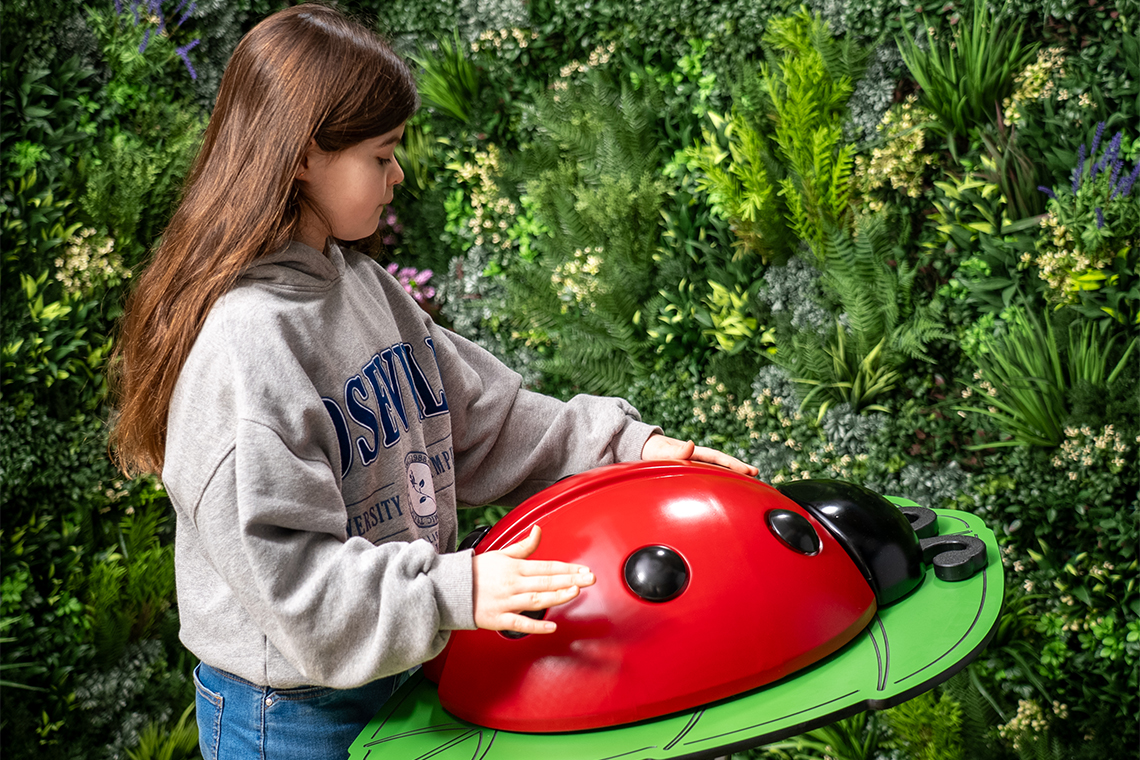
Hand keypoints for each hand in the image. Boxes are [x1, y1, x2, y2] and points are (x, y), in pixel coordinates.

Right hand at [472, 525, 594, 634]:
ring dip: (557, 597)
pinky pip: (520, 623)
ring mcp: (506, 602)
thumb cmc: (477, 572)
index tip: (584, 570)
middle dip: (570, 580)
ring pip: (536, 600)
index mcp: (514, 568)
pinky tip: (551, 626)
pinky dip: (536, 625)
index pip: (546, 567)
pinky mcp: (498, 619)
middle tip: (589, 579)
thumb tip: (538, 530)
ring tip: (575, 593)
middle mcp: (512, 584)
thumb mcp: (501, 553)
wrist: (450, 589)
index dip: (567, 568)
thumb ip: (523, 546)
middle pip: (546, 582)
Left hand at [641, 433, 758, 476]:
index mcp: (694, 453)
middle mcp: (698, 458)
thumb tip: (691, 444)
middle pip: (723, 464)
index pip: (718, 459)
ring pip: (718, 470)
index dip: (734, 465)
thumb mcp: (661, 451)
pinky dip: (721, 481)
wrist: (644, 449)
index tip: (749, 471)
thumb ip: (675, 451)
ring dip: (733, 476)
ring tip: (750, 482)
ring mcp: (695, 465)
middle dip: (740, 469)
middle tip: (756, 475)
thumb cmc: (652, 451)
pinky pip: (709, 477)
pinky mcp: (691, 472)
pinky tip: (729, 489)